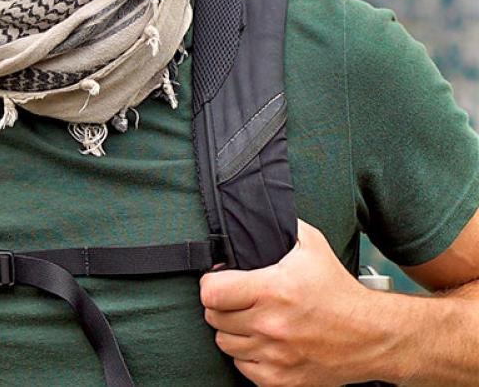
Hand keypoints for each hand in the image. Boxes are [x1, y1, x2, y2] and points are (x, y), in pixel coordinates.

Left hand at [200, 220, 377, 386]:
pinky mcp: (282, 380)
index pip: (211, 292)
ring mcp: (275, 355)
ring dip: (233, 331)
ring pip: (225, 343)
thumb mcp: (311, 246)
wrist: (374, 336)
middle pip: (214, 317)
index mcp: (273, 290)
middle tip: (238, 301)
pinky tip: (263, 343)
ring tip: (252, 321)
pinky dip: (248, 356)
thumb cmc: (340, 291)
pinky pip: (243, 367)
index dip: (210, 284)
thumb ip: (281, 226)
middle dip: (222, 306)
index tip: (220, 281)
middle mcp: (270, 325)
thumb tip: (254, 214)